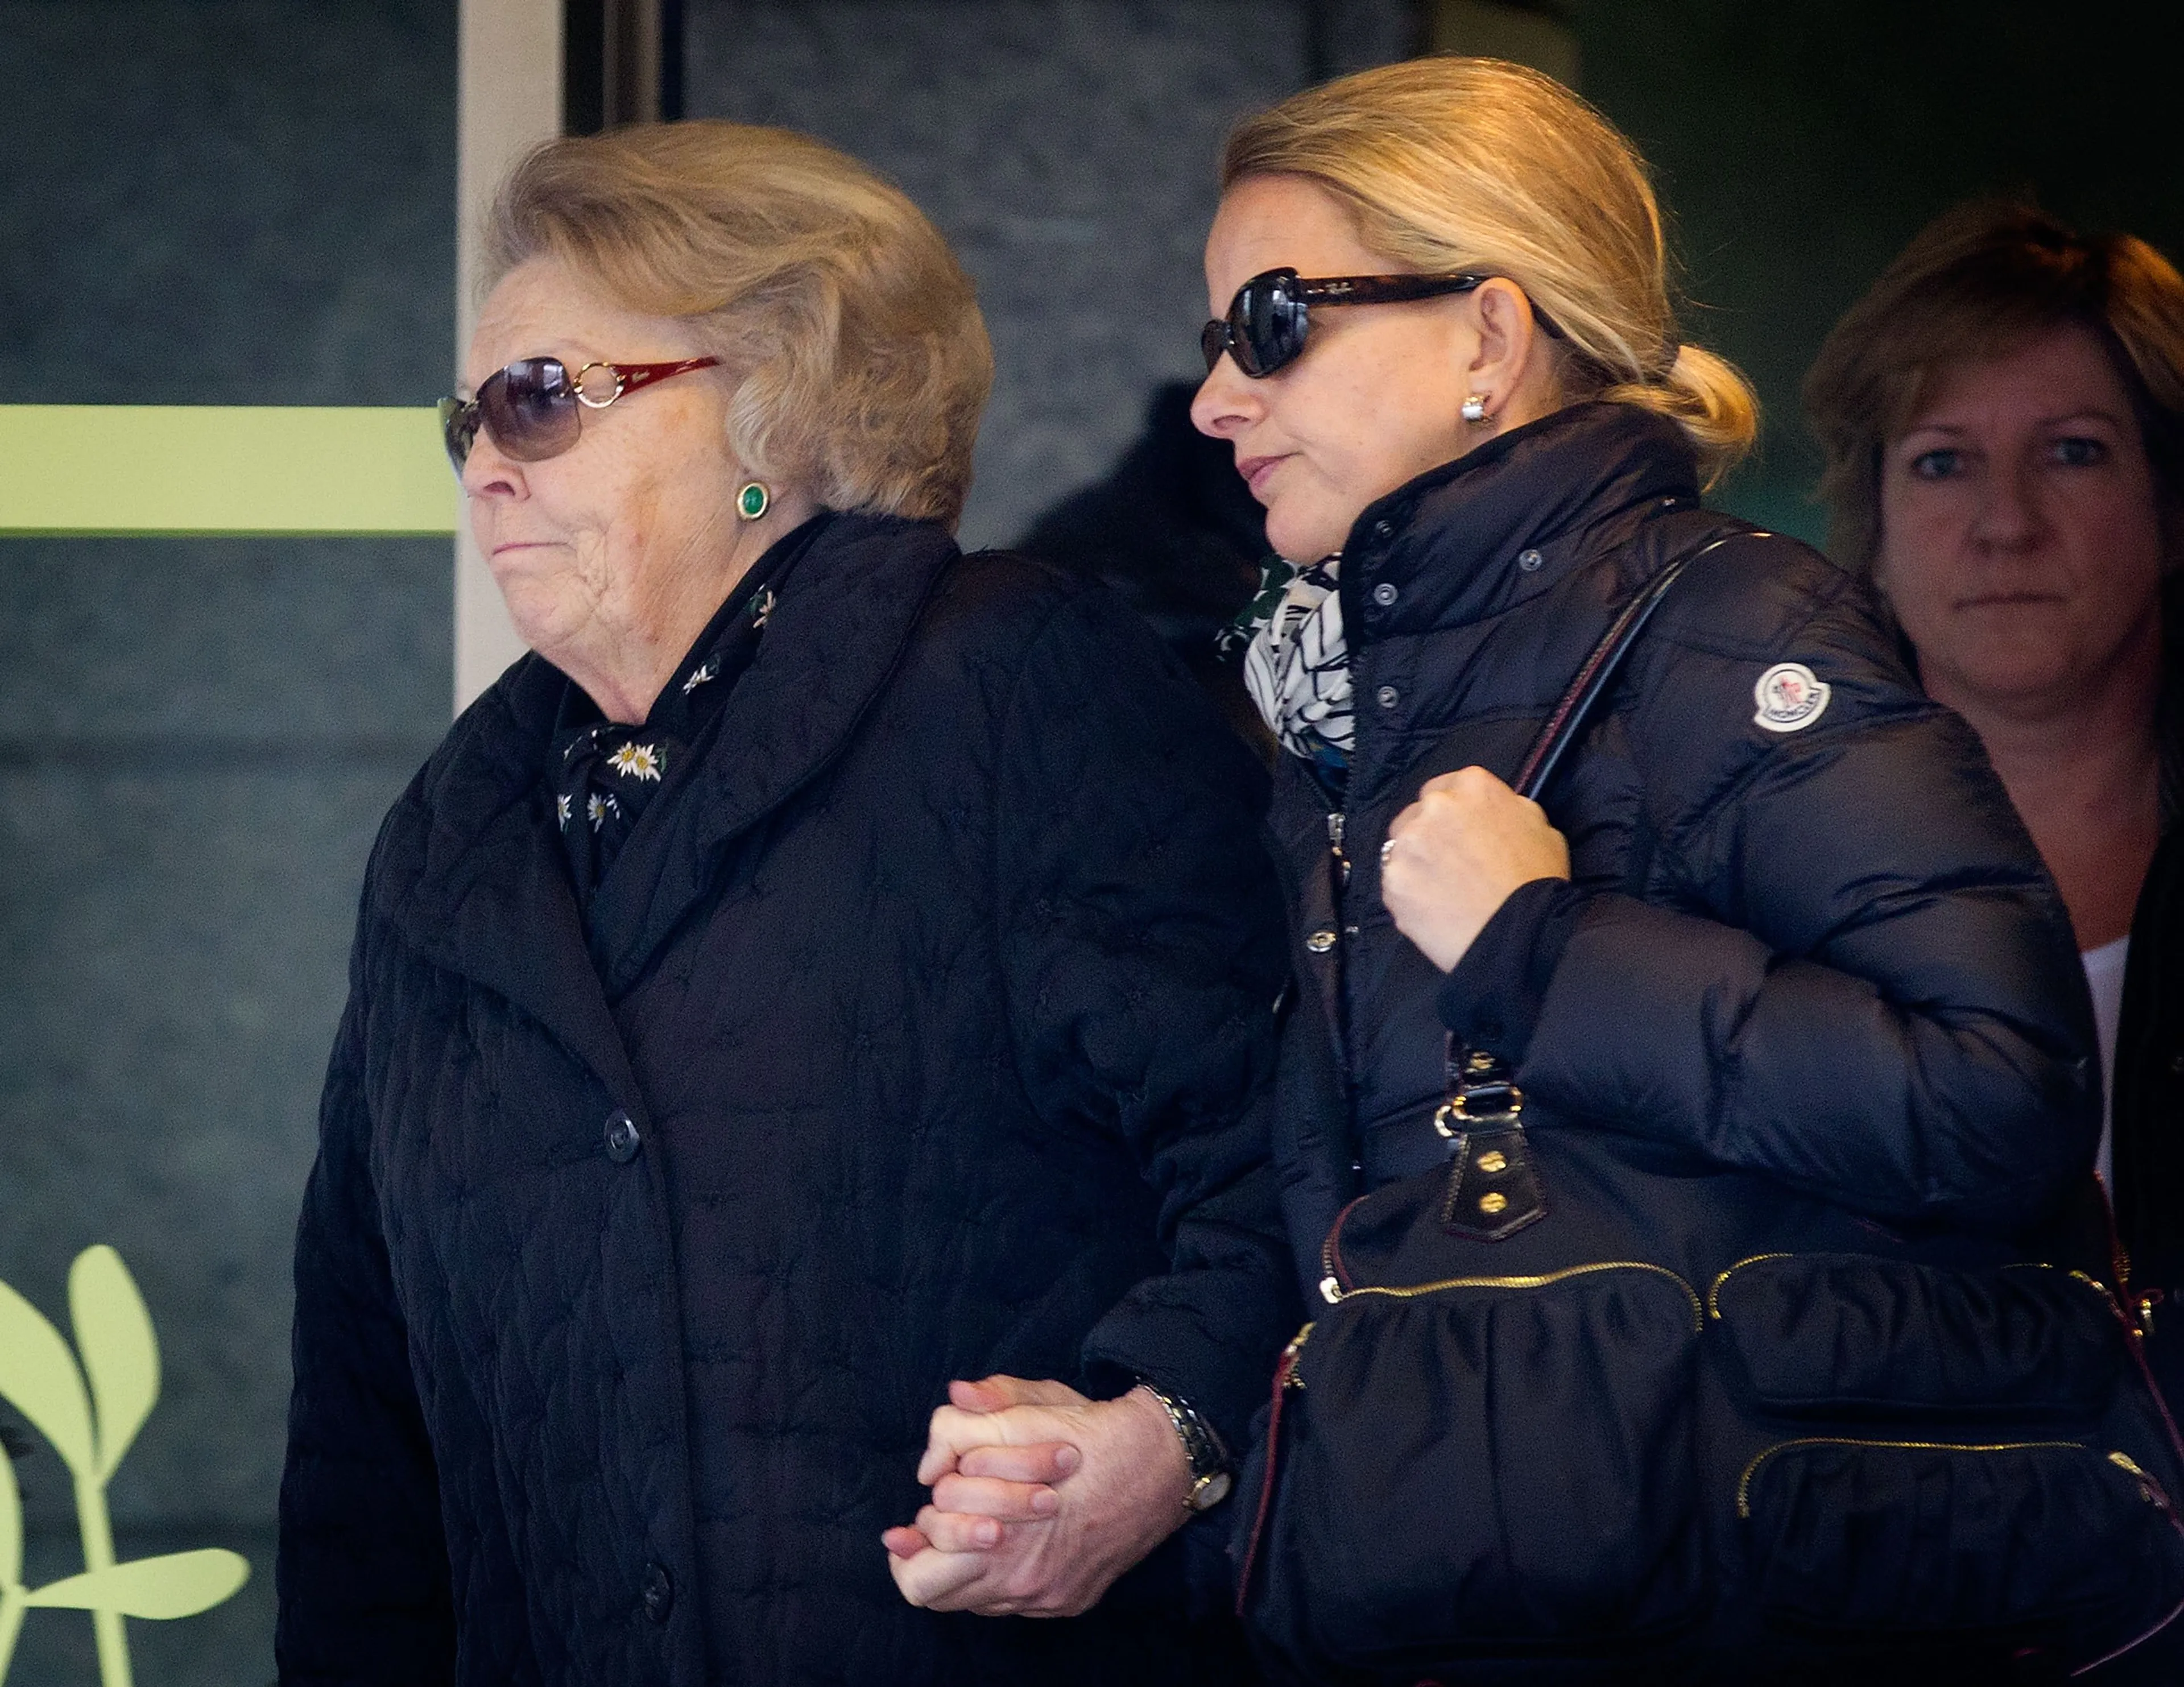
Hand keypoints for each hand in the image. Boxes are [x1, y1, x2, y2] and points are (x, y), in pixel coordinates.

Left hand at [883, 1376, 1191, 1616]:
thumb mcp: (1032, 1405)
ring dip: (965, 1566)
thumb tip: (943, 1423)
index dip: (908, 1549)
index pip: (920, 1577)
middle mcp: (1025, 1579)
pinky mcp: (1070, 1600)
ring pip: (974, 1601)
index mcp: (1005, 1536)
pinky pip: (1012, 1602)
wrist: (1163, 1461)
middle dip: (932, 1557)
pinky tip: (1014, 1536)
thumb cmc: (1091, 1431)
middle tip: (941, 1521)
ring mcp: (1049, 1596)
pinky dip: (1001, 1574)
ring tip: (978, 1523)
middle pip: (939, 1597)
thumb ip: (975, 1414)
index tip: (905, 1526)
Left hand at [1381, 766, 1569, 970]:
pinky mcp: (1393, 881)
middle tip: (1449, 863)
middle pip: (1417, 814)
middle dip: (1428, 834)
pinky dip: (1408, 895)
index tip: (1459, 833)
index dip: (1452, 813)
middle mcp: (1434, 806)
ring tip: (1440, 891)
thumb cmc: (1538, 880)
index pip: (1446, 787)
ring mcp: (1408, 844)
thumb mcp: (1541, 827)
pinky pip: (1395, 884)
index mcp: (1472, 785)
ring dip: (1415, 863)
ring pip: (1399, 848)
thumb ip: (1509, 808)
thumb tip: (1493, 811)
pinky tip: (1432, 910)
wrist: (1522, 931)